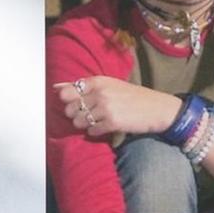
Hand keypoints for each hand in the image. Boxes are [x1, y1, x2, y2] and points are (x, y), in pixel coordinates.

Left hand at [54, 76, 183, 138]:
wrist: (158, 109)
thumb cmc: (133, 97)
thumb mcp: (109, 85)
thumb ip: (83, 86)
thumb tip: (55, 87)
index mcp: (98, 81)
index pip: (67, 92)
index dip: (69, 101)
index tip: (78, 104)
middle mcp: (100, 93)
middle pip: (70, 109)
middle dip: (76, 115)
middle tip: (90, 114)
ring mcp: (106, 108)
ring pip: (78, 122)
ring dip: (85, 124)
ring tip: (98, 121)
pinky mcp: (112, 122)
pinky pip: (91, 131)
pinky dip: (96, 131)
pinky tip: (106, 127)